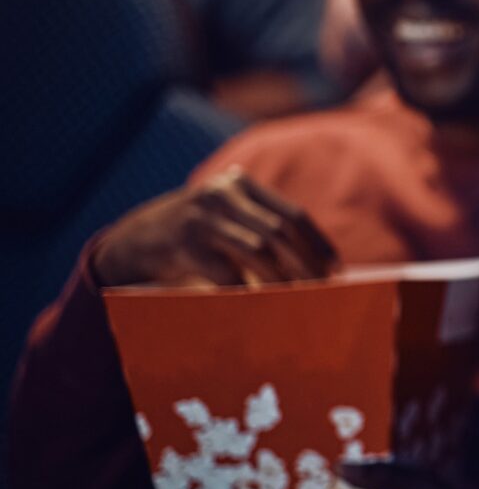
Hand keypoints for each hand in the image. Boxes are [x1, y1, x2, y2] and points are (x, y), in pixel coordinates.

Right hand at [91, 168, 338, 287]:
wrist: (131, 243)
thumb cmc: (194, 240)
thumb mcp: (227, 222)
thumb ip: (262, 230)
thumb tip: (318, 268)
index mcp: (240, 185)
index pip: (293, 214)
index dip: (318, 244)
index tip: (336, 271)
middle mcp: (222, 193)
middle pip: (280, 232)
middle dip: (305, 265)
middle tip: (320, 292)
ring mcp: (200, 216)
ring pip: (258, 250)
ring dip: (281, 280)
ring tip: (295, 301)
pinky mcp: (181, 242)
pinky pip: (225, 271)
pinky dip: (245, 290)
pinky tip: (254, 303)